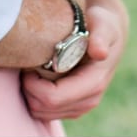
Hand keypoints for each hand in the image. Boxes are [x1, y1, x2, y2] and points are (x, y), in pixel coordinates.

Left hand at [21, 0, 127, 120]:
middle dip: (28, 89)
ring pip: (40, 112)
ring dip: (30, 94)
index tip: (29, 64)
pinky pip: (44, 112)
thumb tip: (100, 53)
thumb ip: (101, 36)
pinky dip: (35, 97)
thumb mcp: (103, 24)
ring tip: (34, 70)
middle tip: (28, 66)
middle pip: (43, 107)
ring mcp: (81, 107)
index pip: (52, 98)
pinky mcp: (72, 109)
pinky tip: (39, 77)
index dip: (33, 85)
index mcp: (94, 84)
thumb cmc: (102, 25)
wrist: (107, 35)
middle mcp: (89, 101)